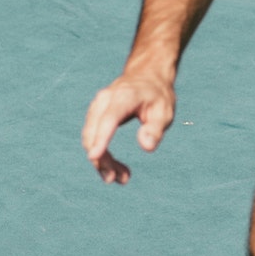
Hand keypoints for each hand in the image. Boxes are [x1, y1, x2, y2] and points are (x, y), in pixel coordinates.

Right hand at [81, 69, 175, 184]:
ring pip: (90, 138)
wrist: (147, 76)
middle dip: (102, 159)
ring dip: (101, 161)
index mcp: (123, 97)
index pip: (108, 119)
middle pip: (94, 132)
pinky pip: (92, 137)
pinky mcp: (95, 114)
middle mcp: (105, 100)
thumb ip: (155, 129)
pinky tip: (115, 167)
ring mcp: (97, 106)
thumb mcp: (164, 112)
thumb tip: (146, 146)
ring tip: (122, 177)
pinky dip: (101, 154)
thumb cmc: (157, 96)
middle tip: (119, 179)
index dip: (101, 139)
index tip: (94, 158)